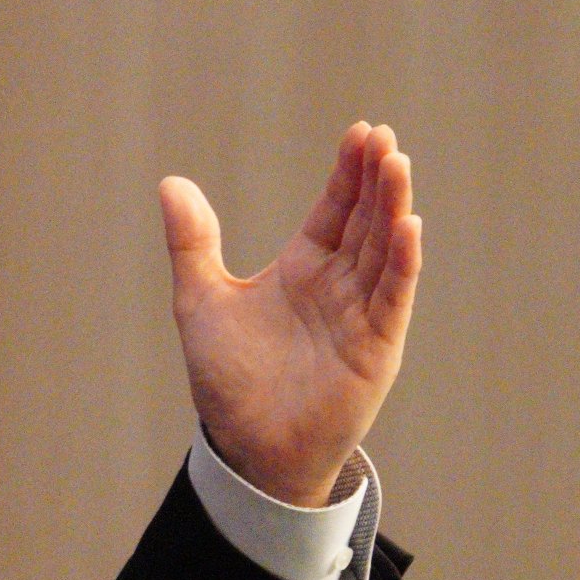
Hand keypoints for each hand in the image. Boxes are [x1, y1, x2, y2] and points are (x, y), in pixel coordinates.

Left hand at [159, 121, 421, 505]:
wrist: (245, 448)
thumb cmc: (228, 379)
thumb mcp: (200, 301)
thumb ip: (192, 243)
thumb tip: (171, 183)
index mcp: (304, 268)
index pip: (335, 209)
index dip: (348, 173)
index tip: (361, 131)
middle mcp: (339, 285)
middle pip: (366, 221)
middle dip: (377, 179)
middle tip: (384, 137)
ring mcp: (362, 314)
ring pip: (384, 251)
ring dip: (393, 209)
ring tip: (398, 164)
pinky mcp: (375, 348)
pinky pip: (392, 298)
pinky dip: (401, 262)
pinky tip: (408, 226)